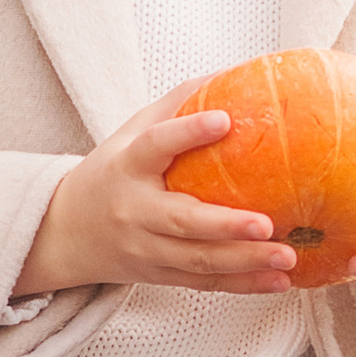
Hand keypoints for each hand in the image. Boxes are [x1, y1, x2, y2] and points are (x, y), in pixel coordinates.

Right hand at [13, 83, 301, 300]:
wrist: (67, 232)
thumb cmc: (113, 171)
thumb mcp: (132, 133)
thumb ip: (178, 105)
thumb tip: (235, 71)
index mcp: (126, 166)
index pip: (154, 146)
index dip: (186, 133)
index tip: (224, 120)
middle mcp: (134, 211)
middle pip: (180, 221)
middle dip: (225, 225)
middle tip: (266, 223)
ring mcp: (146, 248)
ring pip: (198, 260)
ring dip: (245, 262)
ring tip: (287, 256)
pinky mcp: (160, 275)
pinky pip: (205, 283)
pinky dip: (243, 285)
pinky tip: (280, 282)